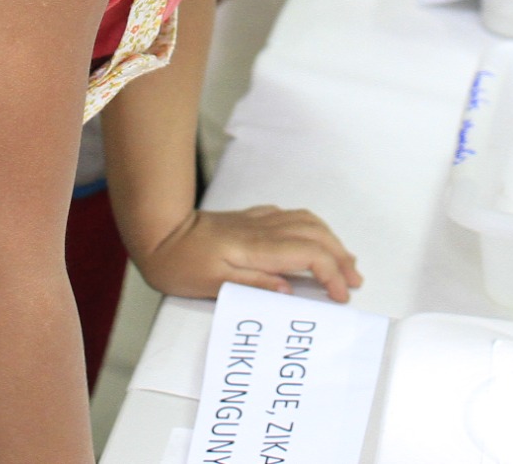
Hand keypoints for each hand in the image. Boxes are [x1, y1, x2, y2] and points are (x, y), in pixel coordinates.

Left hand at [135, 205, 362, 301]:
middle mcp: (263, 229)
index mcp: (255, 248)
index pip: (309, 255)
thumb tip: (288, 290)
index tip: (340, 296)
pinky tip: (313, 239)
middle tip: (355, 281)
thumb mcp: (211, 284)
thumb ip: (253, 285)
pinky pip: (291, 216)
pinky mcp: (251, 218)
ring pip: (308, 222)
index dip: (331, 274)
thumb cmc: (179, 263)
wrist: (158, 231)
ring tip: (344, 261)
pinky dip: (312, 228)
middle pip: (316, 235)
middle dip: (341, 258)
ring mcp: (258, 220)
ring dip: (331, 240)